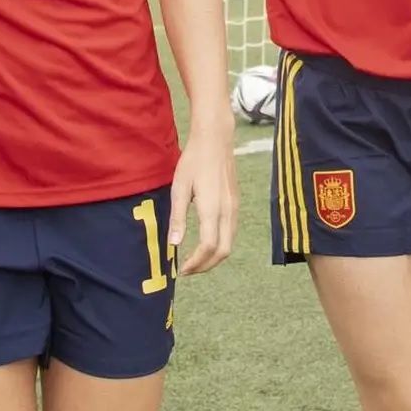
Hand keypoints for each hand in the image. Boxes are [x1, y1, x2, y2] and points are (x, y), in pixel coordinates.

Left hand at [168, 115, 237, 275]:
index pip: (208, 247)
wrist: (216, 140)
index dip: (196, 263)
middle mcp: (227, 211)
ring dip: (214, 257)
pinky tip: (206, 242)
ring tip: (196, 259)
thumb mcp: (179, 188)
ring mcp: (234, 207)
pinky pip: (231, 232)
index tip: (182, 270)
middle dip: (206, 265)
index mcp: (212, 209)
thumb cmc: (194, 161)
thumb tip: (174, 244)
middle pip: (223, 251)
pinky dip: (220, 245)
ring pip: (230, 243)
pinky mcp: (236, 203)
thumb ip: (178, 218)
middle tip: (189, 270)